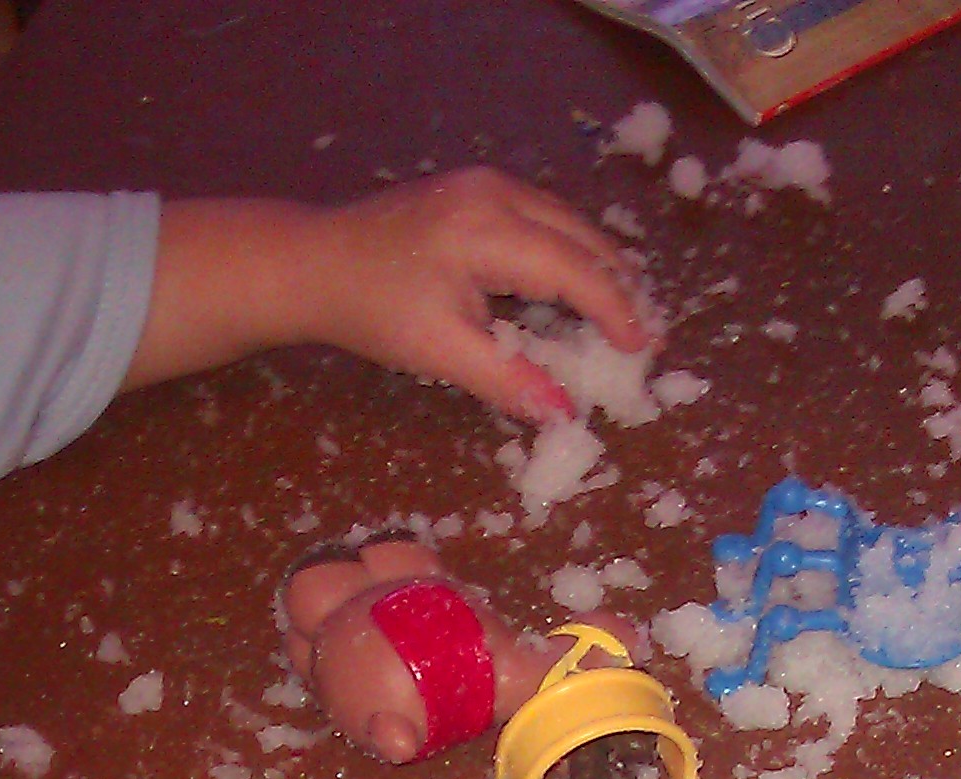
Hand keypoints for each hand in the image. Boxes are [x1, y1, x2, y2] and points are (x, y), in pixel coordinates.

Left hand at [304, 168, 654, 420]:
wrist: (313, 262)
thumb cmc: (371, 309)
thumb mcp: (440, 351)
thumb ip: (507, 379)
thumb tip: (565, 414)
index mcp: (488, 230)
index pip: (574, 269)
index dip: (614, 310)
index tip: (641, 348)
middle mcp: (496, 193)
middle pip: (581, 236)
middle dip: (619, 283)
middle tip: (646, 331)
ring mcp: (486, 183)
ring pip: (566, 220)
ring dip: (598, 262)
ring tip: (623, 308)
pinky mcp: (476, 187)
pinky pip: (543, 214)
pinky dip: (570, 247)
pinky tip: (578, 279)